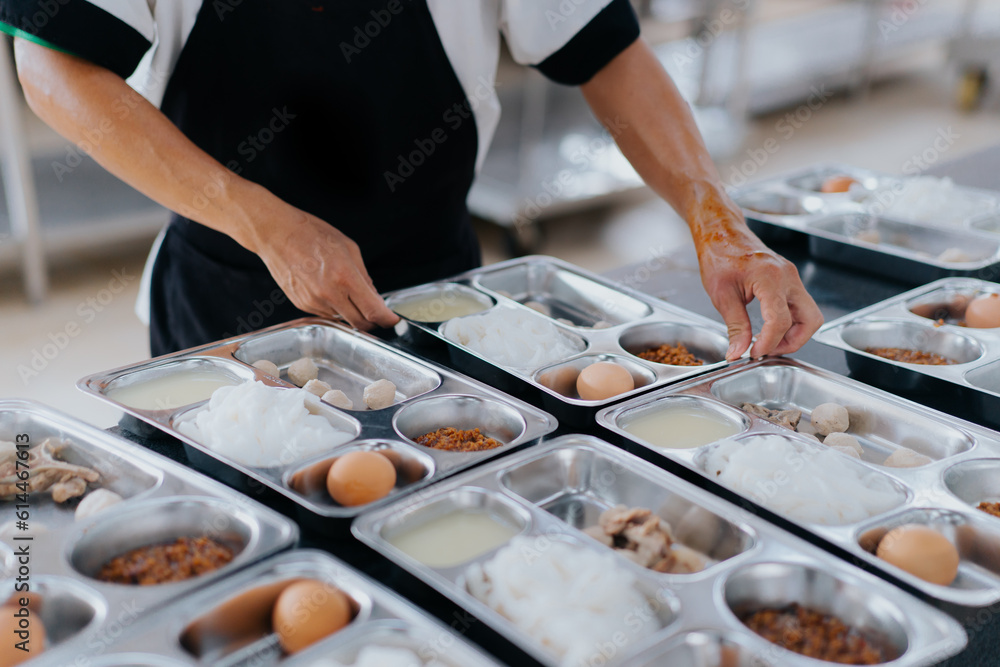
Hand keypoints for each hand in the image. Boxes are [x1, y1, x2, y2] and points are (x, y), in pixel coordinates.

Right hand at [255, 208, 399, 330]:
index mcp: (344, 277)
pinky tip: (328, 288)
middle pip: (359, 324)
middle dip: (372, 321)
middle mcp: (328, 294)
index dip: (387, 320)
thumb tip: (375, 297)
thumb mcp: (349, 248)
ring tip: (344, 289)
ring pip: (342, 319)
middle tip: (377, 312)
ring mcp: (313, 302)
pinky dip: (334, 307)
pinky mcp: (302, 305)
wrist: (276, 234)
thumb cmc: (311, 234)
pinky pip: (326, 313)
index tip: (393, 320)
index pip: (373, 311)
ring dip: (351, 312)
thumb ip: (364, 277)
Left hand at [695, 215, 822, 360]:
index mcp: (770, 278)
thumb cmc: (719, 255)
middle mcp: (788, 277)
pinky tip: (768, 328)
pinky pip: (799, 306)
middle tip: (768, 351)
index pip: (781, 321)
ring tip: (767, 342)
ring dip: (794, 333)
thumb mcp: (721, 295)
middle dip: (793, 341)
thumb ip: (735, 326)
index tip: (753, 353)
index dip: (769, 343)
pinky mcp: (789, 279)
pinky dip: (789, 322)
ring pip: (809, 314)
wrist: (721, 232)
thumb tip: (738, 352)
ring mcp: (792, 277)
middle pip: (810, 319)